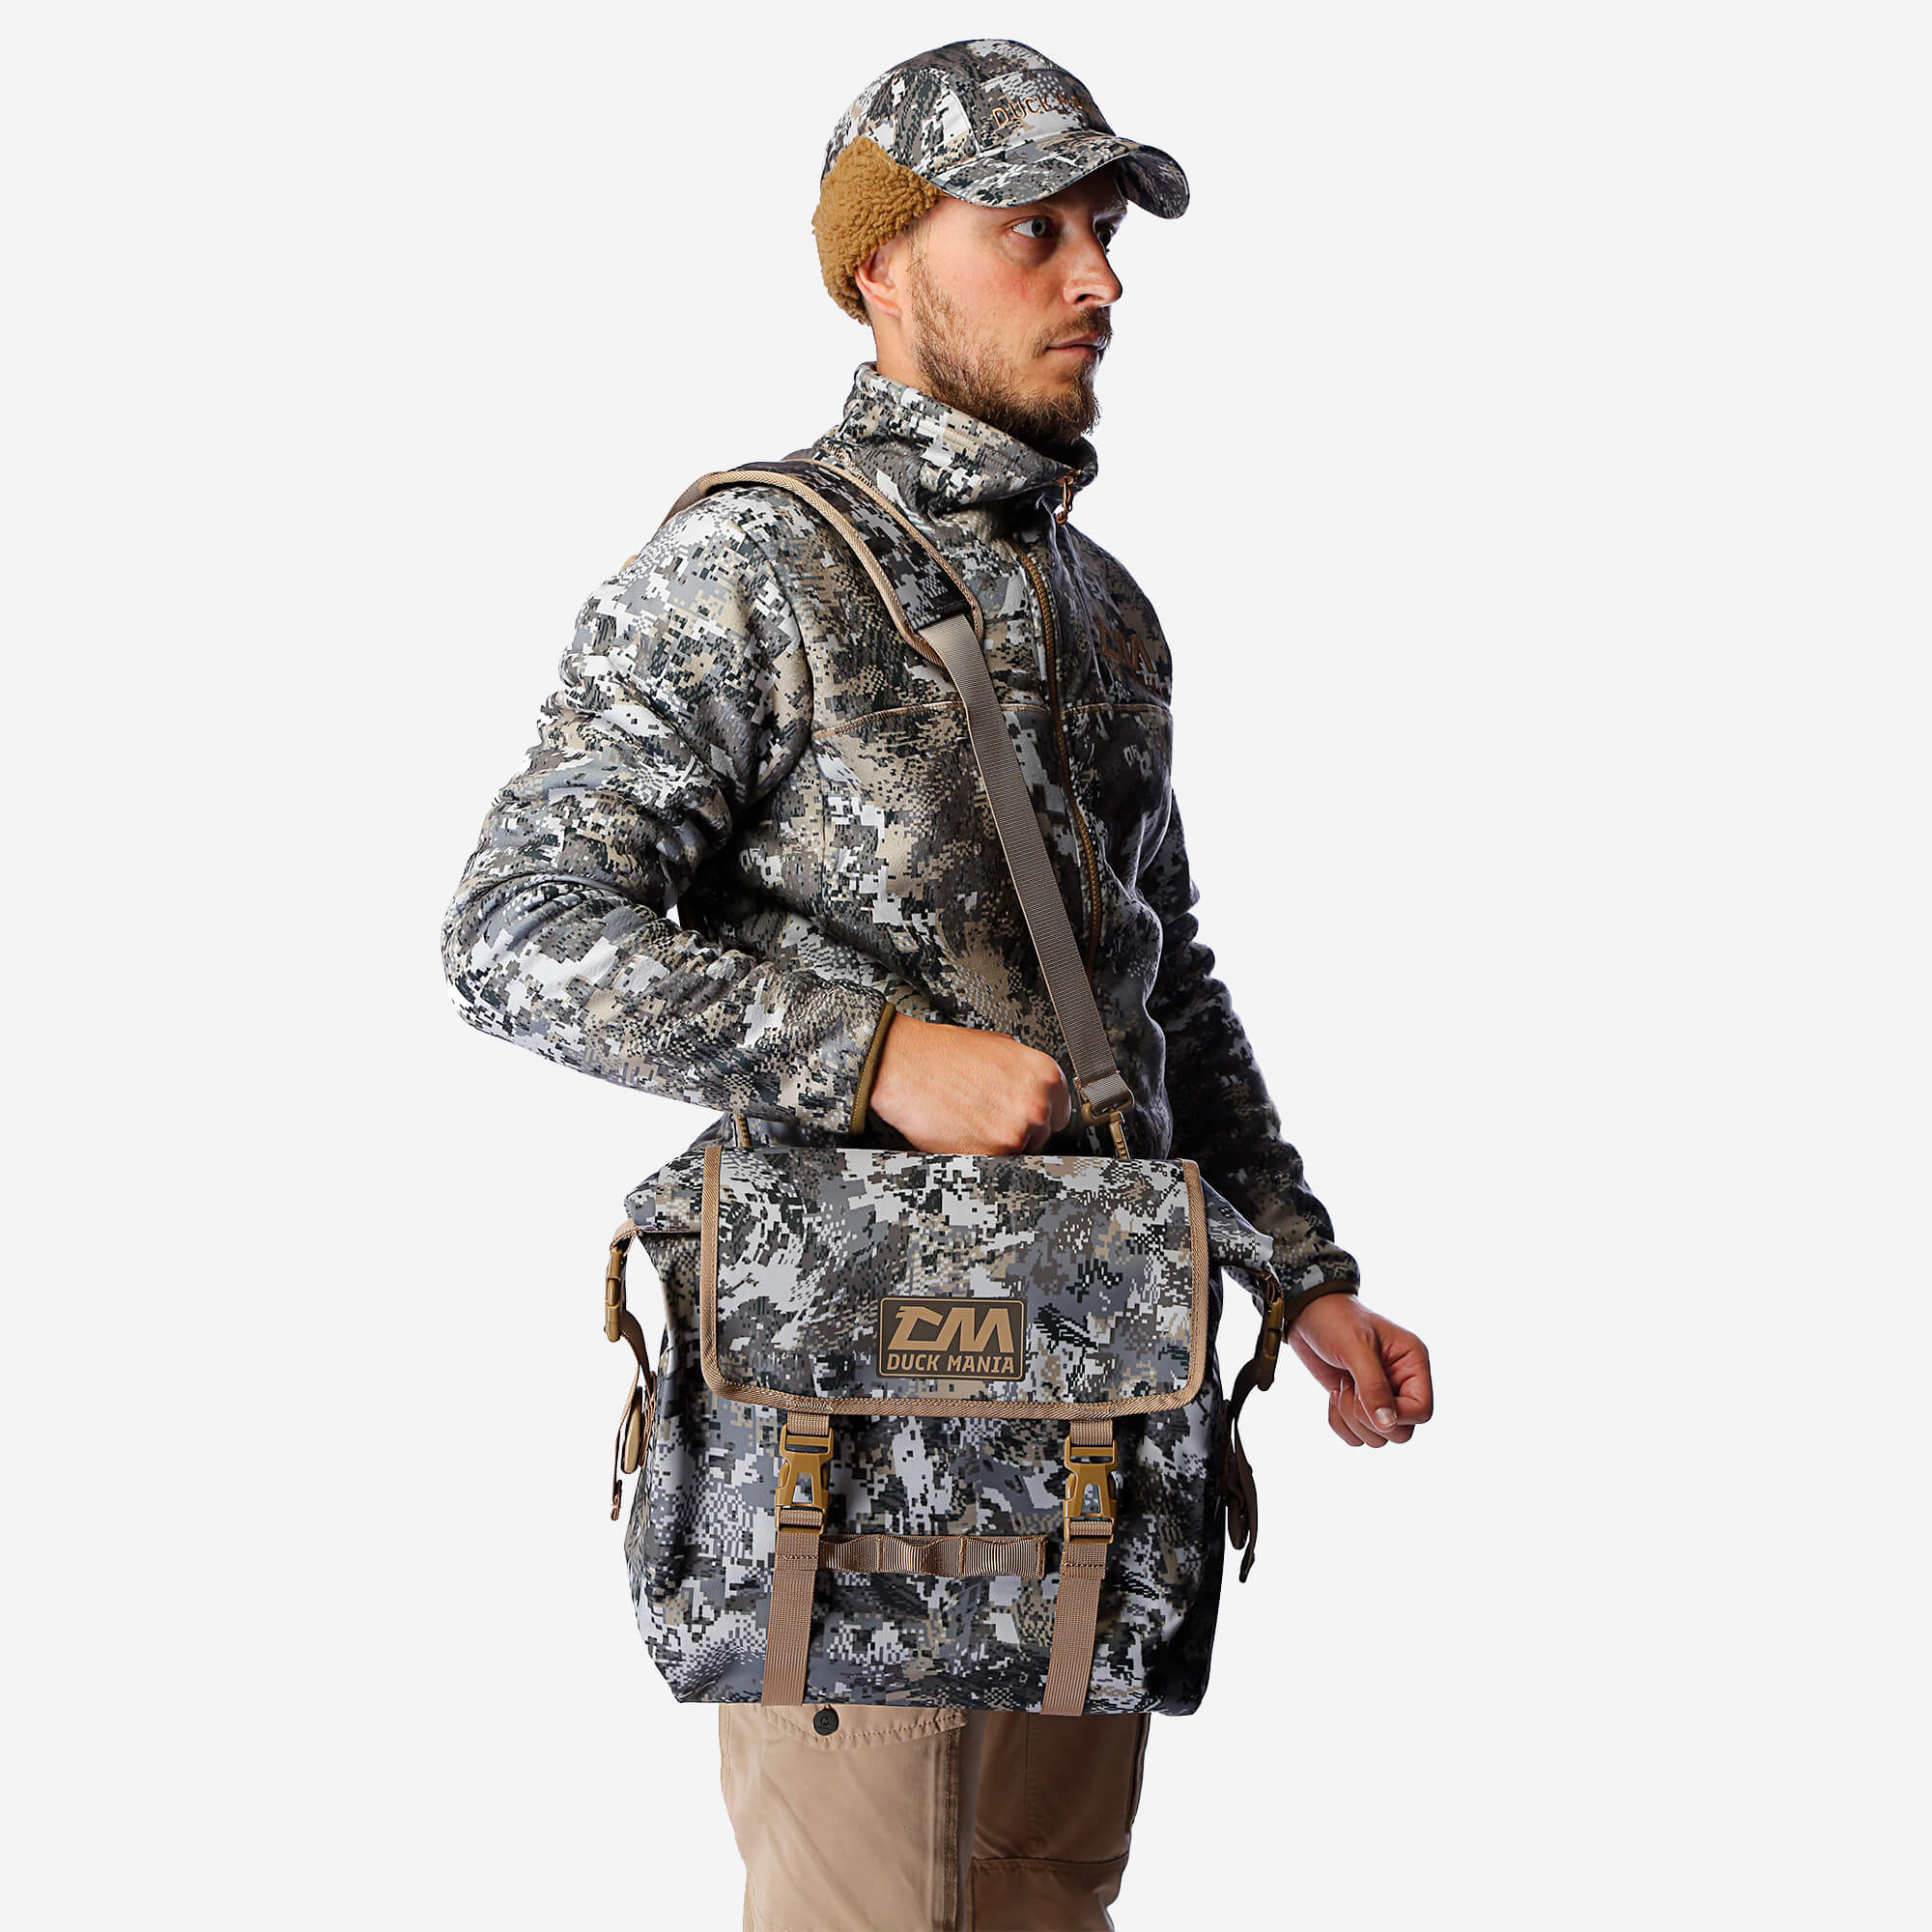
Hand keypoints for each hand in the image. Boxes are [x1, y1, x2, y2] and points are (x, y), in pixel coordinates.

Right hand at [867, 1013, 1072, 1153]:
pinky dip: (980, 1155)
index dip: (1040, 1115)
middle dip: (1019, 1129)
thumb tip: (1035, 1088)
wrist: (904, 1064)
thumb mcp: (998, 1046)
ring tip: (973, 1122)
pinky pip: (996, 1164)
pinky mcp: (991, 1153)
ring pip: (1020, 1152)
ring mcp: (1015, 1131)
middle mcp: (1035, 1103)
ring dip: (1000, 1144)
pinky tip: (964, 1132)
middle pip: (1042, 1134)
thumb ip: (1025, 1071)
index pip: (1061, 1111)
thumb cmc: (942, 1053)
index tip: (1025, 1116)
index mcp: (1044, 1074)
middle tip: (990, 1117)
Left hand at [1288, 1295, 1433, 1447]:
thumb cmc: (1336, 1320)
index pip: (1421, 1410)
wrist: (1307, 1313)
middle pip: (1401, 1431)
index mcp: (1413, 1364)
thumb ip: (1373, 1387)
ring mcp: (1380, 1395)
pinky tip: (1333, 1395)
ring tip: (1341, 1387)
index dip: (1394, 1415)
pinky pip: (1357, 1436)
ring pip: (1378, 1437)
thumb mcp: (1356, 1348)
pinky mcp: (1359, 1404)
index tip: (1364, 1397)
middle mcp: (1402, 1383)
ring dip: (1351, 1420)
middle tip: (1349, 1388)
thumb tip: (1387, 1424)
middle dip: (1368, 1419)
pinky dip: (1340, 1424)